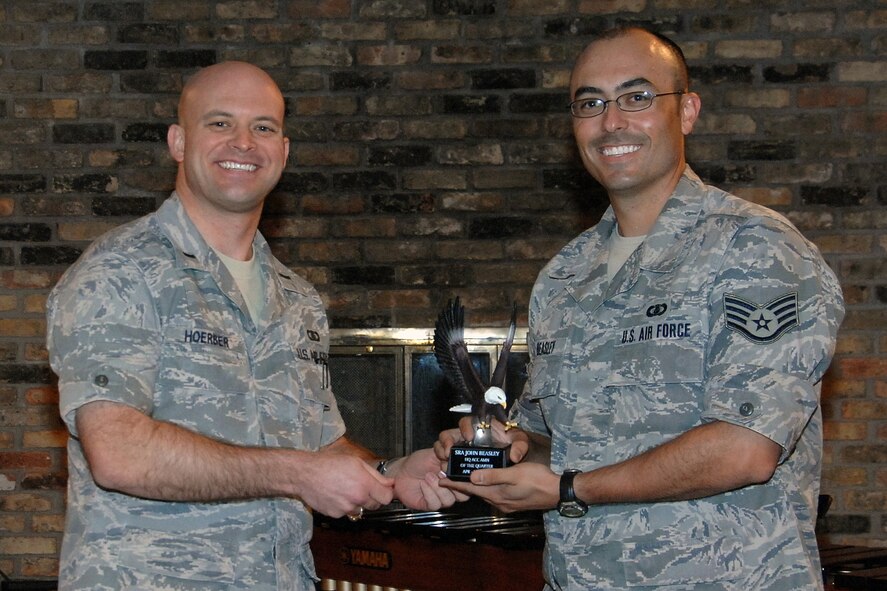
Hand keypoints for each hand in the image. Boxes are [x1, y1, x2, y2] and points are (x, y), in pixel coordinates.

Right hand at [294, 448, 393, 517]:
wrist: (304, 474)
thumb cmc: (329, 463)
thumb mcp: (356, 462)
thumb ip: (376, 475)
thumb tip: (390, 483)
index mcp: (364, 484)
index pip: (386, 498)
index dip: (386, 494)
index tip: (383, 490)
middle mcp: (356, 499)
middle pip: (374, 505)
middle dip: (372, 497)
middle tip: (361, 486)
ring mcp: (345, 509)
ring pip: (359, 509)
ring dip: (357, 502)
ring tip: (345, 489)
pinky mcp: (335, 515)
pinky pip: (345, 512)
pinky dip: (343, 506)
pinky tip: (335, 494)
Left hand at [392, 449, 469, 510]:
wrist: (402, 472)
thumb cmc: (419, 462)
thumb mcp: (435, 453)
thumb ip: (448, 455)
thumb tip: (457, 455)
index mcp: (456, 475)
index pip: (469, 481)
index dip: (465, 477)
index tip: (455, 469)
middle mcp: (451, 488)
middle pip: (464, 495)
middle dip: (452, 484)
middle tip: (442, 473)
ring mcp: (442, 497)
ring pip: (449, 500)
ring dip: (437, 487)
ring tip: (428, 476)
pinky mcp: (432, 505)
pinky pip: (436, 504)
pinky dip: (428, 492)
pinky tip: (423, 484)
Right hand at [433, 417, 530, 464]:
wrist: (511, 459)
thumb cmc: (513, 444)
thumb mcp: (520, 441)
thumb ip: (520, 445)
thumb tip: (514, 456)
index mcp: (479, 427)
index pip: (466, 421)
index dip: (465, 427)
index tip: (469, 437)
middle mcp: (466, 436)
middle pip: (448, 434)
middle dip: (446, 442)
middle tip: (449, 453)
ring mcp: (460, 448)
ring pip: (443, 445)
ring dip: (442, 452)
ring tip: (445, 463)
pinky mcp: (459, 460)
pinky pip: (445, 460)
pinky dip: (443, 464)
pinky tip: (447, 472)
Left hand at [440, 462, 558, 513]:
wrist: (559, 492)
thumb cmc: (538, 479)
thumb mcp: (515, 474)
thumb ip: (493, 476)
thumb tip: (472, 477)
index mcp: (497, 495)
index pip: (470, 489)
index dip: (455, 484)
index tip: (439, 480)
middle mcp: (499, 502)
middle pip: (476, 492)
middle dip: (462, 485)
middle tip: (449, 475)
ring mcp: (507, 504)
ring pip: (485, 494)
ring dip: (474, 486)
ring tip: (464, 477)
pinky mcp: (514, 503)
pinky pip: (494, 495)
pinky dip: (486, 488)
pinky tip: (487, 482)